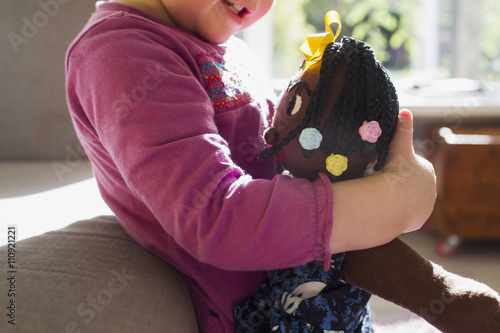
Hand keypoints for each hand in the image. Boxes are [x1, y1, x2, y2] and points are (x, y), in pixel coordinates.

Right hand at [329, 109, 435, 252]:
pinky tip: (387, 208)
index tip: (382, 169)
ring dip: (396, 197)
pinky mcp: (419, 218)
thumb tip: (405, 111)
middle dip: (396, 182)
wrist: (391, 201)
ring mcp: (426, 205)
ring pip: (407, 198)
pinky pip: (406, 213)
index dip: (394, 166)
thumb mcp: (398, 147)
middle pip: (409, 183)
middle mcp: (431, 188)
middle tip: (378, 182)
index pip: (410, 166)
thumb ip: (402, 129)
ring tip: (381, 195)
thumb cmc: (394, 173)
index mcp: (427, 170)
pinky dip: (398, 211)